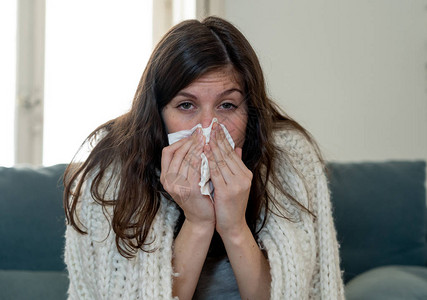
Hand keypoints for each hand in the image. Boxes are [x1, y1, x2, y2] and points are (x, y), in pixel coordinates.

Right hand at [160, 128, 214, 227]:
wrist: (202, 218)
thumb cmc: (197, 196)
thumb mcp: (187, 178)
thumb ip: (187, 162)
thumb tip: (195, 140)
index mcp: (165, 177)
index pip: (168, 152)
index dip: (180, 141)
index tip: (193, 134)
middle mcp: (168, 181)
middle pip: (177, 153)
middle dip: (190, 141)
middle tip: (202, 132)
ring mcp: (178, 186)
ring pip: (186, 159)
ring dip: (197, 146)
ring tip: (207, 138)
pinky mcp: (190, 190)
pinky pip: (196, 169)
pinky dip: (202, 158)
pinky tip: (209, 152)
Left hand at [204, 122, 252, 237]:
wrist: (233, 226)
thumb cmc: (230, 205)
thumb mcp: (235, 184)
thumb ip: (235, 166)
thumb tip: (237, 148)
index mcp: (245, 174)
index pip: (232, 152)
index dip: (224, 138)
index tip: (216, 127)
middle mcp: (243, 177)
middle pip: (227, 153)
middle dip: (218, 138)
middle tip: (211, 125)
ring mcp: (236, 184)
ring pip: (221, 160)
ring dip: (213, 146)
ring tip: (206, 135)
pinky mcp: (228, 191)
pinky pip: (216, 172)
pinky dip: (209, 160)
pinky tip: (203, 152)